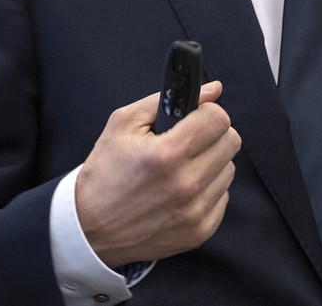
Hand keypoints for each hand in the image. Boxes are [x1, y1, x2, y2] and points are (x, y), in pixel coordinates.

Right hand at [75, 81, 240, 266]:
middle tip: (190, 140)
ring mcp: (194, 211)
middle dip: (212, 135)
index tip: (196, 118)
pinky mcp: (200, 232)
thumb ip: (166, 100)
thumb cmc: (105, 174)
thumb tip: (213, 90)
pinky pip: (223, 197)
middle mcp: (186, 184)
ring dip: (211, 163)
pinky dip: (207, 190)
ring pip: (229, 169)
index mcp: (167, 154)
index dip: (207, 112)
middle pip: (231, 142)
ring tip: (182, 168)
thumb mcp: (123, 124)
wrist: (90, 230)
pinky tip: (182, 191)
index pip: (218, 119)